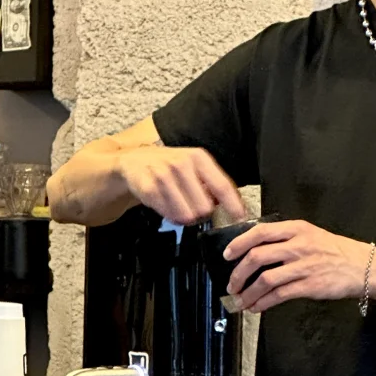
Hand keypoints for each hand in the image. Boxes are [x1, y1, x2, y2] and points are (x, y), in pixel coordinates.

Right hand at [117, 146, 245, 224]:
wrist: (134, 161)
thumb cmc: (169, 166)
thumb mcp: (193, 165)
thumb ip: (212, 183)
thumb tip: (233, 205)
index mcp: (198, 157)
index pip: (222, 185)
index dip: (233, 205)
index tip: (241, 217)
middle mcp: (181, 164)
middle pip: (205, 207)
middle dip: (203, 213)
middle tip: (195, 207)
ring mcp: (163, 176)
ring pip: (187, 215)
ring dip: (186, 217)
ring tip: (180, 206)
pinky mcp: (149, 189)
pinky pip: (169, 216)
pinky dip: (171, 216)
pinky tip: (167, 206)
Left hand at [223, 220, 370, 312]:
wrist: (365, 267)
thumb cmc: (339, 252)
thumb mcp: (313, 235)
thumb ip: (287, 239)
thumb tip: (257, 251)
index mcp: (298, 229)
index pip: (261, 232)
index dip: (239, 243)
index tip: (228, 254)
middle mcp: (299, 245)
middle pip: (257, 256)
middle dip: (238, 273)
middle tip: (232, 284)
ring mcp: (304, 266)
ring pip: (265, 279)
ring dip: (248, 292)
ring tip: (241, 300)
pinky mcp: (310, 286)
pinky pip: (279, 295)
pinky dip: (263, 303)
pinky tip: (257, 307)